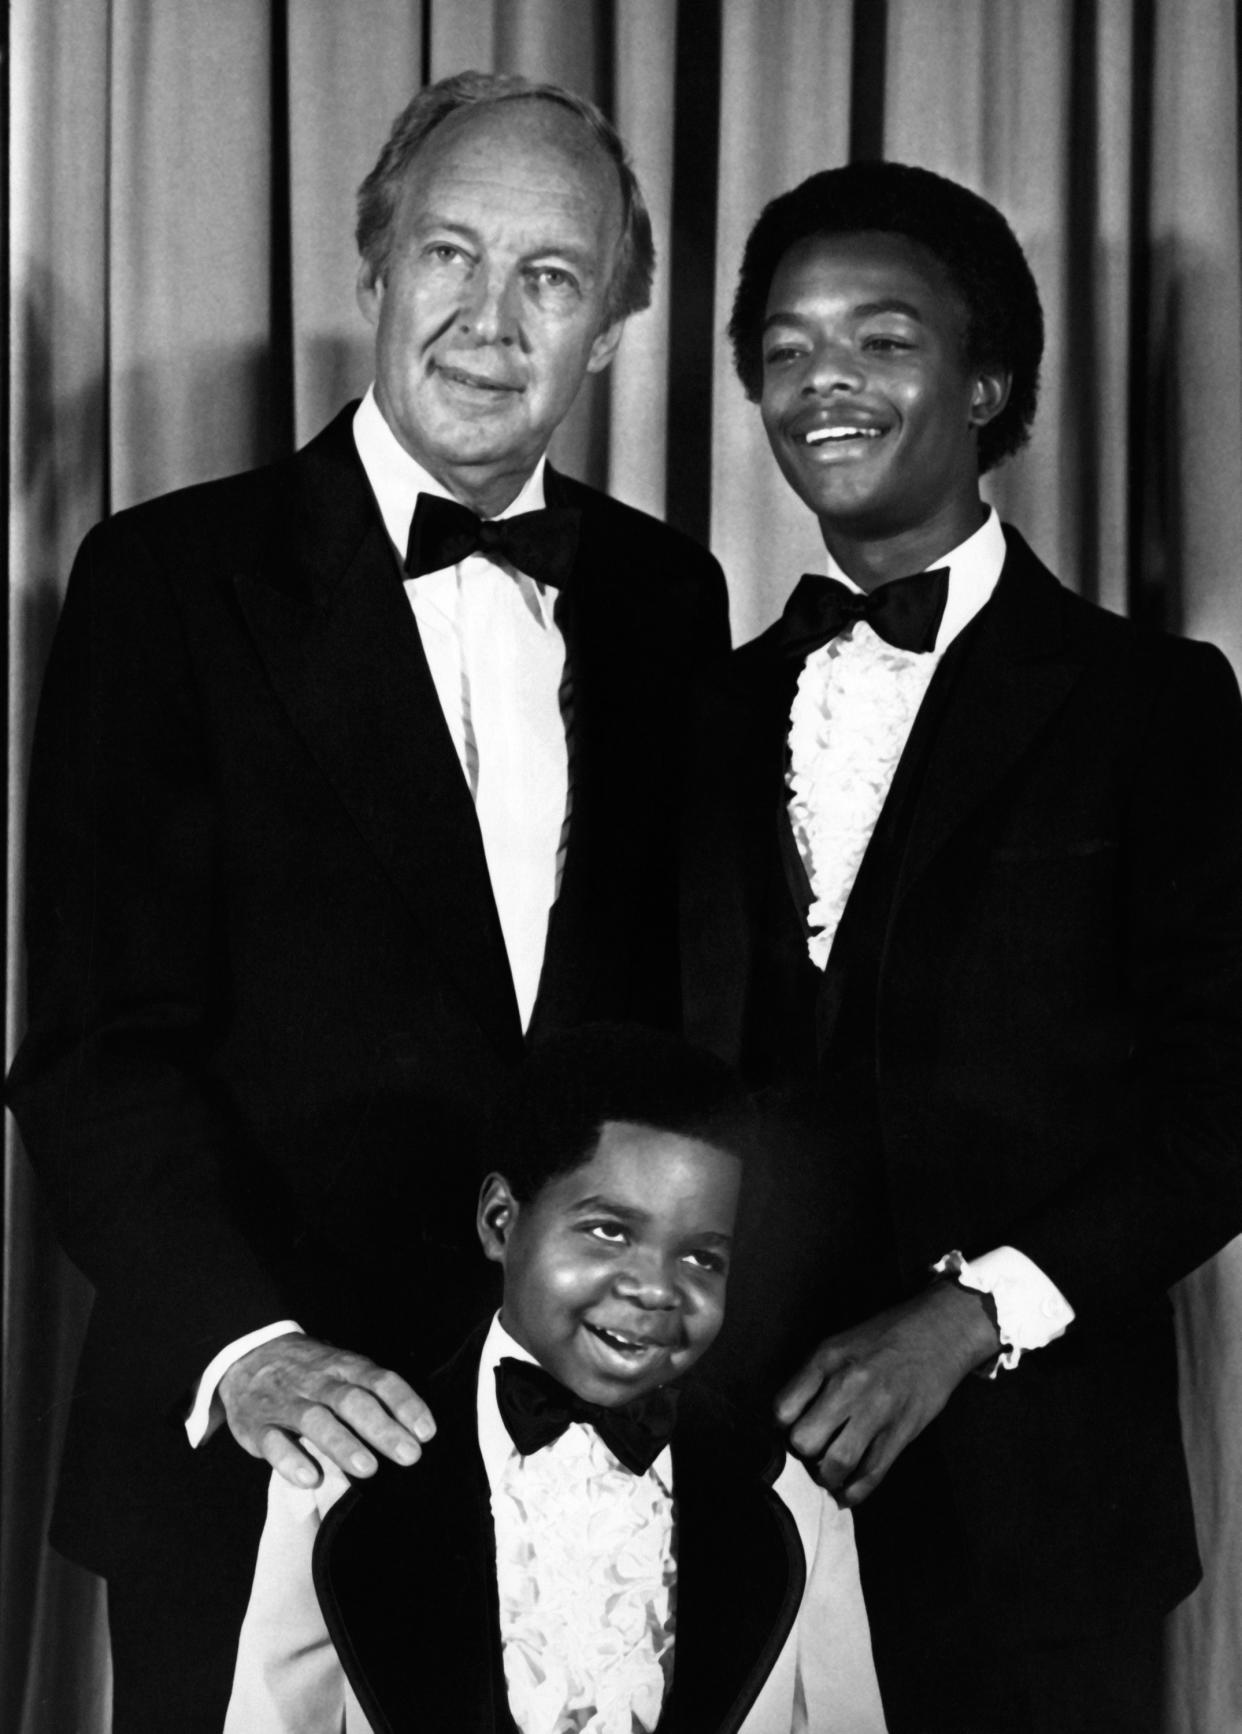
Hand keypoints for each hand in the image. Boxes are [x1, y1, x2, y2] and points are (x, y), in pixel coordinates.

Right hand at [218, 1332, 435, 1488]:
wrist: (247, 1353)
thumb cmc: (310, 1372)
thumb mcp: (340, 1369)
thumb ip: (370, 1394)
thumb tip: (413, 1429)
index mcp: (342, 1366)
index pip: (378, 1380)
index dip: (404, 1403)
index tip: (426, 1432)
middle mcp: (317, 1382)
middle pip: (351, 1401)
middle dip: (381, 1428)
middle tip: (409, 1455)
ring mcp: (286, 1403)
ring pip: (315, 1421)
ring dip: (343, 1444)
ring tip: (368, 1469)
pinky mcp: (257, 1426)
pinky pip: (273, 1442)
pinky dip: (290, 1460)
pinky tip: (310, 1479)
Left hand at [775, 1283, 999, 1506]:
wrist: (938, 1333)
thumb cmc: (884, 1338)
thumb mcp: (838, 1344)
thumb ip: (811, 1379)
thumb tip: (788, 1420)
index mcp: (827, 1360)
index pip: (783, 1410)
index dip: (781, 1427)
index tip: (789, 1431)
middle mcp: (848, 1386)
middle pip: (804, 1441)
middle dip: (802, 1454)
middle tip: (809, 1453)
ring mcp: (877, 1411)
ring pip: (837, 1464)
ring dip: (826, 1477)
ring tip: (826, 1473)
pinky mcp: (901, 1432)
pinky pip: (871, 1474)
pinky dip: (854, 1492)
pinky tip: (845, 1493)